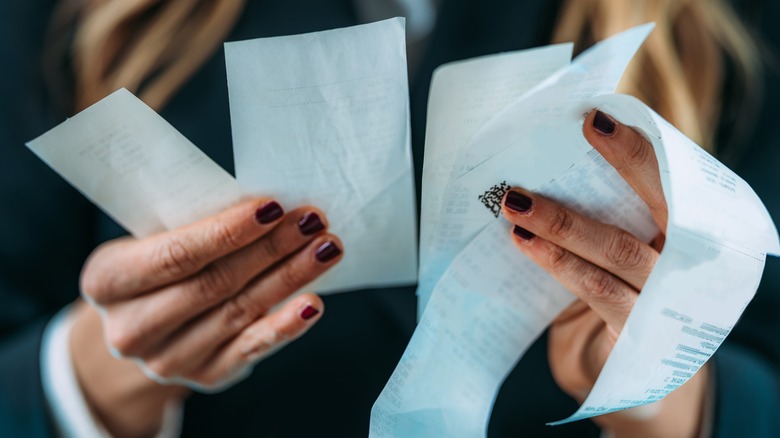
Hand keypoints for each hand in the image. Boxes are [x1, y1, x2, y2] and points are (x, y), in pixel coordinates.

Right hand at [71, 198, 341, 436]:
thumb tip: (269, 205)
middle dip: (271, 248)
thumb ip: (194, 225)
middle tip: (313, 221)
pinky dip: (285, 325)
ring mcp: (167, 359)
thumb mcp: (154, 239)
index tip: (273, 206)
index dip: (227, 232)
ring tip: (325, 248)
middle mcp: (131, 328)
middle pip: (214, 283)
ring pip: (239, 311)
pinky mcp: (205, 375)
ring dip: (289, 277)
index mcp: (107, 281)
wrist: (146, 325)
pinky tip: (312, 303)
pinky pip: (251, 348)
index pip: (175, 254)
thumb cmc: (158, 265)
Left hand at [501, 111, 708, 437]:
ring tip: (517, 200)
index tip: (600, 114)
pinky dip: (558, 264)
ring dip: (565, 221)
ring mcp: (668, 299)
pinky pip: (598, 290)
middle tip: (585, 126)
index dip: (642, 147)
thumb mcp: (621, 248)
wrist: (636, 377)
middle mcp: (691, 262)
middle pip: (665, 204)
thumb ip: (606, 210)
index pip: (674, 180)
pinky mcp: (640, 332)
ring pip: (620, 249)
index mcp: (689, 233)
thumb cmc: (622, 294)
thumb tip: (545, 161)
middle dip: (626, 162)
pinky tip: (525, 243)